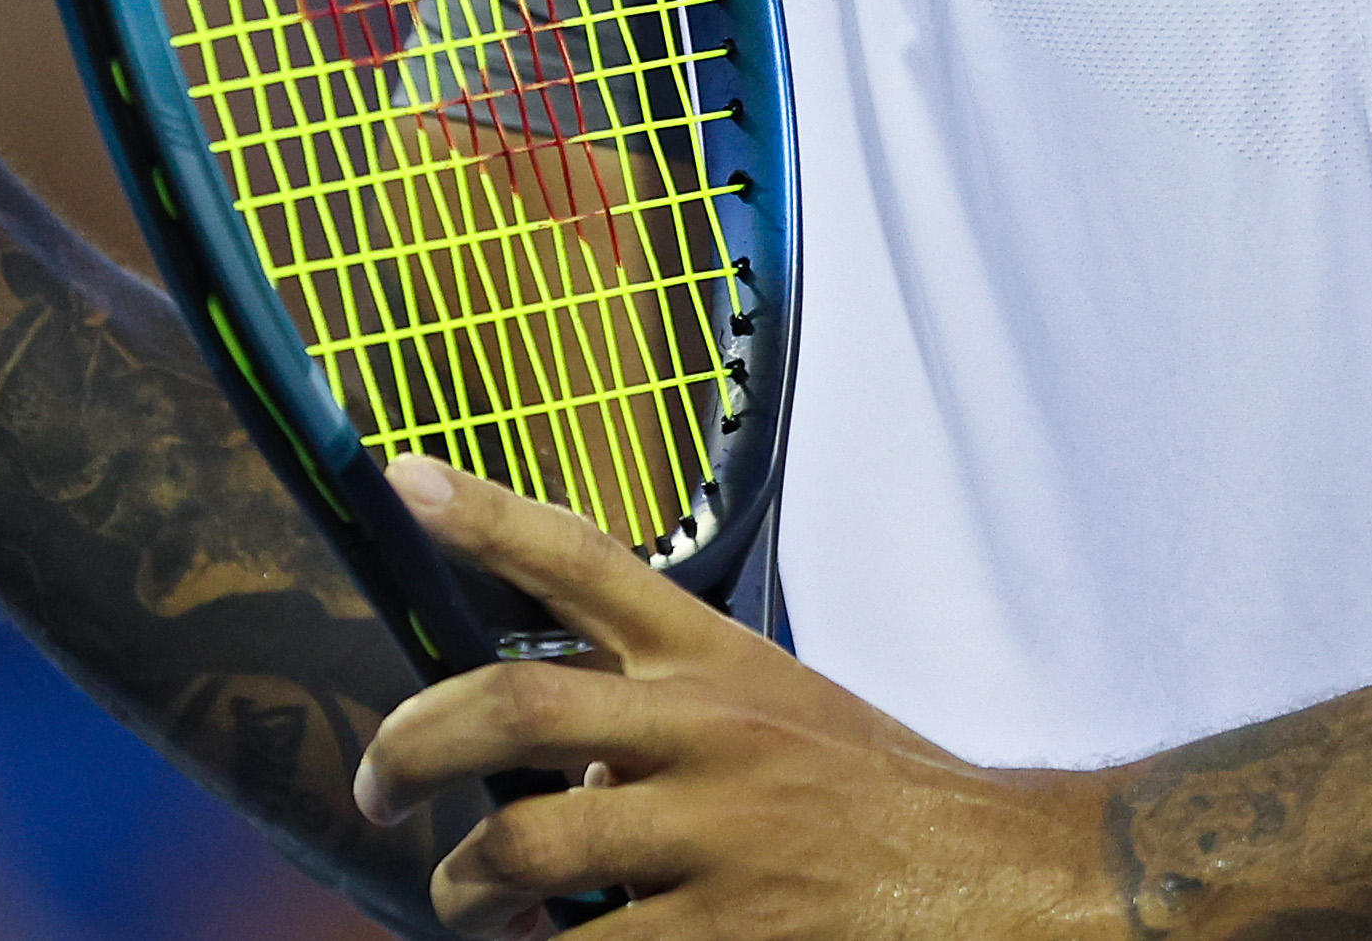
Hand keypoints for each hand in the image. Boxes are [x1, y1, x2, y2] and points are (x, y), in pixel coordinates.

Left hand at [353, 457, 1110, 939]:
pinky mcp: (730, 931)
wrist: (997, 879)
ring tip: (457, 906)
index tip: (400, 477)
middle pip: (515, 703)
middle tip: (374, 789)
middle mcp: (707, 729)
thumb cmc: (871, 797)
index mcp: (715, 659)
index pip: (586, 558)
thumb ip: (663, 710)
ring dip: (463, 886)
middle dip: (414, 745)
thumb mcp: (775, 709)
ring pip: (527, 843)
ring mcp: (716, 832)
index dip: (486, 515)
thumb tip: (548, 750)